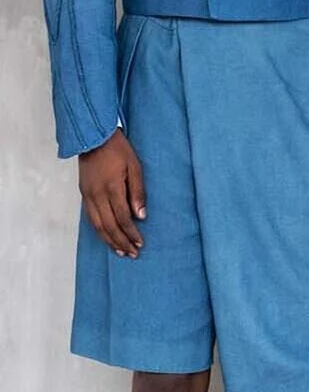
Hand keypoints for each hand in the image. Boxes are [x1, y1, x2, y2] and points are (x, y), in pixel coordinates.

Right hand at [79, 130, 145, 257]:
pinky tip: (106, 237)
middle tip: (133, 253)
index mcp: (112, 188)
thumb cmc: (119, 150)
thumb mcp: (135, 167)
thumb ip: (138, 192)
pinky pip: (90, 218)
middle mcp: (97, 196)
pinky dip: (99, 231)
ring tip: (120, 251)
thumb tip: (141, 216)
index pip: (122, 217)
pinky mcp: (84, 195)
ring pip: (97, 225)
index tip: (140, 243)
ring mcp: (88, 196)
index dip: (131, 232)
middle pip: (109, 226)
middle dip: (121, 241)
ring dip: (109, 240)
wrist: (94, 139)